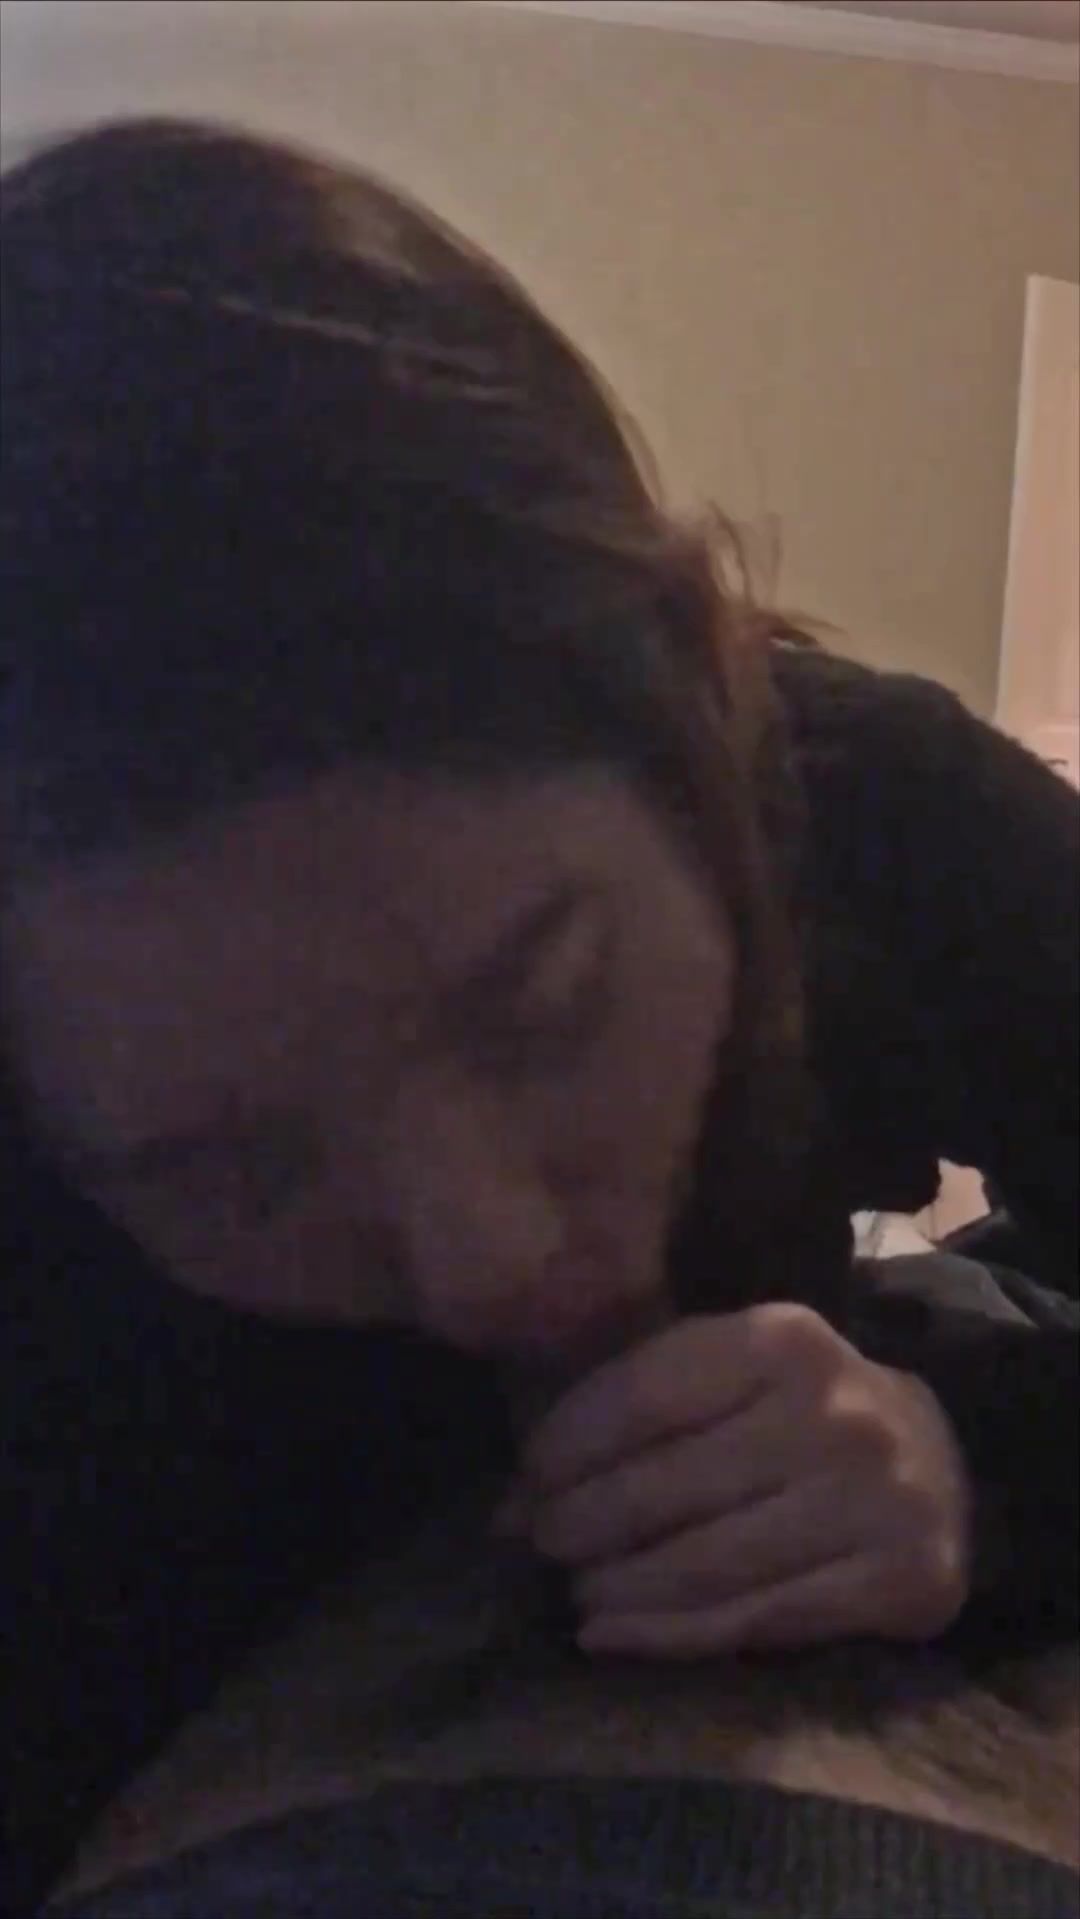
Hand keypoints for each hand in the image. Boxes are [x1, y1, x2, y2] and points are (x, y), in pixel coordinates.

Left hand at [498, 1304, 972, 1656]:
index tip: (522, 1483)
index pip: (642, 1396)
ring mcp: (872, 1500)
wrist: (945, 1466)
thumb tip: (510, 1498)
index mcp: (780, 1340)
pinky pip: (753, 1621)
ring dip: (617, 1588)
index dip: (565, 1447)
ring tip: (575, 1594)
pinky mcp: (898, 1580)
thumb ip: (633, 1411)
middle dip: (580, 1523)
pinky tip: (611, 1636)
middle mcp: (833, 1412)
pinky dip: (668, 1637)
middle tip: (538, 1544)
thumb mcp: (731, 1373)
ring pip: (703, 1565)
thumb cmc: (799, 1416)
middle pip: (665, 1487)